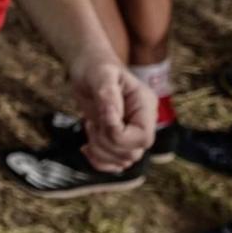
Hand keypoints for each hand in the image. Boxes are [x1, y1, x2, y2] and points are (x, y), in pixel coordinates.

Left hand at [71, 53, 157, 171]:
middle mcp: (143, 121)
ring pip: (124, 161)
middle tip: (92, 124)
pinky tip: (86, 147)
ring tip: (90, 128)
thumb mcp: (101, 76)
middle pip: (133, 153)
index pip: (142, 137)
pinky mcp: (119, 140)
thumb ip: (107, 96)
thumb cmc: (96, 68)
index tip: (100, 120)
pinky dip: (99, 162)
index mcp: (145, 106)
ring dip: (100, 152)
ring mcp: (132, 132)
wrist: (89, 69)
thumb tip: (111, 119)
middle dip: (106, 144)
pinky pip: (116, 164)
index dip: (117, 136)